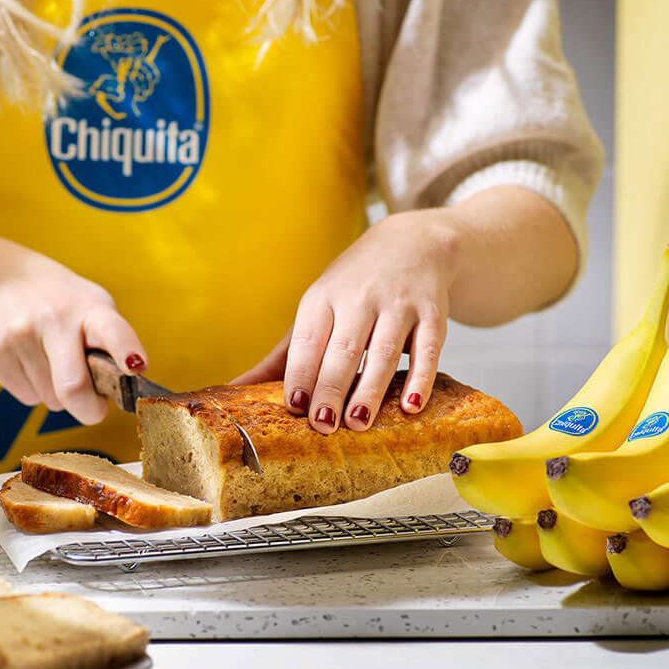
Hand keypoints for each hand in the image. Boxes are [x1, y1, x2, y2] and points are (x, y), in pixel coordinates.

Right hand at [0, 236, 146, 424]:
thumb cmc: (57, 299)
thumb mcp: (91, 304)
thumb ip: (110, 342)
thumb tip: (121, 389)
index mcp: (89, 308)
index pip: (113, 330)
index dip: (126, 351)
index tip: (135, 367)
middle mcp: (53, 319)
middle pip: (74, 388)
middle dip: (89, 409)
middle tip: (93, 405)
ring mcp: (19, 336)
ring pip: (50, 400)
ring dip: (57, 394)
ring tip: (50, 361)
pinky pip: (26, 397)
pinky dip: (34, 390)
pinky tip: (28, 360)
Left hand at [235, 211, 458, 433]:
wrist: (412, 244)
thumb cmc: (354, 287)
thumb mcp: (316, 309)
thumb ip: (285, 356)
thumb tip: (237, 390)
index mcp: (323, 299)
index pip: (308, 340)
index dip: (300, 373)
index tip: (294, 407)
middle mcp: (359, 299)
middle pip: (344, 349)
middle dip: (331, 387)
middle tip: (323, 425)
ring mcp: (398, 305)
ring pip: (384, 351)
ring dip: (371, 389)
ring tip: (359, 423)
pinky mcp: (432, 314)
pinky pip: (428, 349)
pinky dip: (420, 379)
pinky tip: (410, 406)